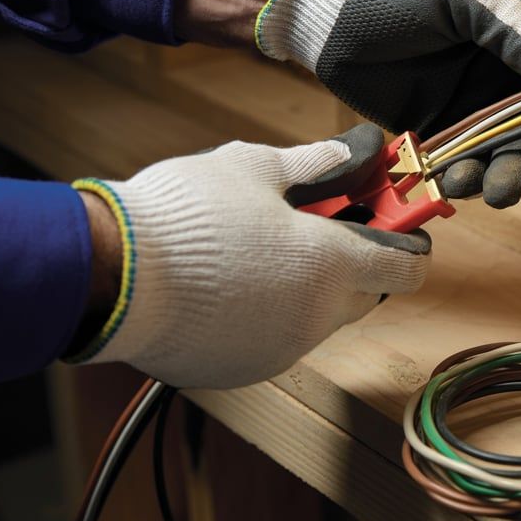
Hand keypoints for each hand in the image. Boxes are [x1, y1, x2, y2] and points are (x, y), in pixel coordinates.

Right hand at [68, 125, 429, 388]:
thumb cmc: (187, 215)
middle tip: (323, 226)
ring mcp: (282, 348)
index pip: (406, 269)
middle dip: (355, 263)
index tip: (397, 226)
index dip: (409, 244)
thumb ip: (313, 163)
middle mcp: (316, 315)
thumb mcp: (254, 167)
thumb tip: (347, 152)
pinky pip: (276, 338)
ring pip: (318, 317)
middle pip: (365, 293)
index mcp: (331, 264)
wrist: (110, 276)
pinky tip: (232, 285)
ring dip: (308, 288)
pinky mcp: (245, 368)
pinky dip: (269, 314)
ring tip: (261, 252)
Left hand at [253, 0, 520, 206]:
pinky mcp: (448, 120)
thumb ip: (516, 29)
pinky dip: (473, 176)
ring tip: (498, 191)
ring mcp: (483, 90)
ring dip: (516, 170)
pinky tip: (458, 183)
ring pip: (520, 142)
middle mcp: (516, 53)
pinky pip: (475, 157)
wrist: (314, 0)